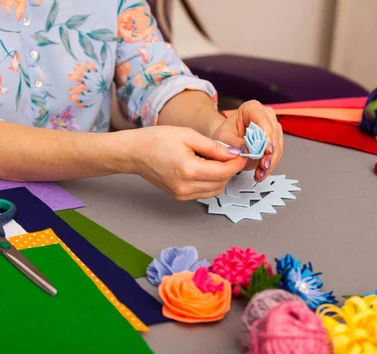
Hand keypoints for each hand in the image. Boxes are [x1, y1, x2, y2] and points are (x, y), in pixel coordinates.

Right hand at [126, 126, 246, 199]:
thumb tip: (233, 153)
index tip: (242, 153)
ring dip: (221, 176)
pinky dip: (211, 182)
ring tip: (217, 160)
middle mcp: (186, 187)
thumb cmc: (157, 140)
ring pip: (215, 190)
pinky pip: (204, 192)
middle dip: (230, 169)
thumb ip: (213, 147)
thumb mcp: (188, 135)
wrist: (134, 153)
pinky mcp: (180, 196)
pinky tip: (207, 168)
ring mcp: (182, 194)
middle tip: (230, 154)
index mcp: (188, 170)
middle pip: (221, 182)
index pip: (223, 171)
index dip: (236, 163)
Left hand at [210, 100, 283, 181]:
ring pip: (278, 144)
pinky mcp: (275, 140)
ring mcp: (272, 127)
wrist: (226, 141)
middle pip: (273, 133)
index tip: (266, 151)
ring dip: (270, 161)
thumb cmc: (225, 136)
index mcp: (251, 108)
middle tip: (263, 165)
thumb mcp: (224, 139)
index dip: (266, 136)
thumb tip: (249, 151)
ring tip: (260, 173)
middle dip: (269, 152)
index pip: (263, 119)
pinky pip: (277, 153)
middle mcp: (265, 115)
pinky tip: (262, 172)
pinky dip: (270, 164)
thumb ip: (236, 144)